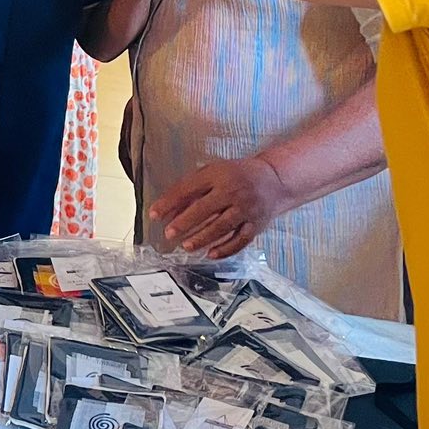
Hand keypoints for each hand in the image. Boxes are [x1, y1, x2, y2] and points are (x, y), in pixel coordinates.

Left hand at [148, 156, 288, 258]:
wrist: (273, 180)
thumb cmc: (236, 176)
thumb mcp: (212, 173)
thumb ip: (190, 189)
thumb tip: (166, 209)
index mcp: (218, 175)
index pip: (189, 188)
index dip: (169, 202)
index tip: (154, 215)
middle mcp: (233, 191)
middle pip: (205, 209)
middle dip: (185, 223)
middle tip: (169, 233)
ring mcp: (246, 209)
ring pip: (222, 227)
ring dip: (202, 238)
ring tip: (186, 246)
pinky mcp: (256, 224)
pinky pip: (240, 240)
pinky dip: (226, 249)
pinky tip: (211, 254)